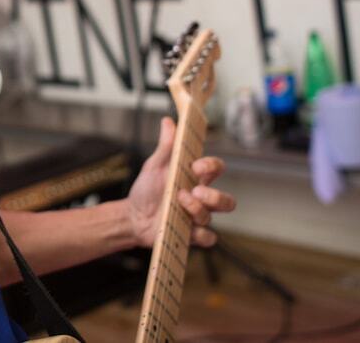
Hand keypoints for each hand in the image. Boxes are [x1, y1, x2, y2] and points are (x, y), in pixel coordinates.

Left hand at [125, 116, 235, 247]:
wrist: (132, 216)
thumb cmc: (146, 189)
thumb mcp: (154, 166)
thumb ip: (165, 147)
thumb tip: (168, 121)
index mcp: (194, 179)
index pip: (216, 169)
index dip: (212, 166)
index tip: (195, 166)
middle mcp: (200, 198)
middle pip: (227, 200)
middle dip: (215, 196)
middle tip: (194, 191)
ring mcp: (196, 217)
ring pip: (214, 217)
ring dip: (198, 210)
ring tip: (179, 203)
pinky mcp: (190, 235)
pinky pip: (208, 238)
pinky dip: (200, 234)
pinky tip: (186, 228)